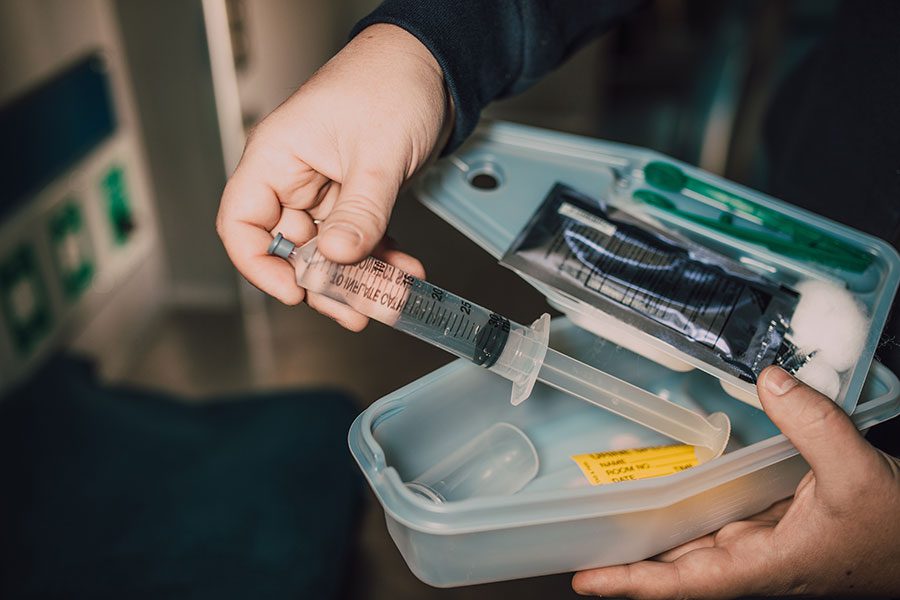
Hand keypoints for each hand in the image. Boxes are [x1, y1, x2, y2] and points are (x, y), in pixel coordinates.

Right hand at [216, 24, 450, 329]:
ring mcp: (325, 188)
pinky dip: (381, 257)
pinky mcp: (356, 194)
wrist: (432, 63)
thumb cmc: (391, 82)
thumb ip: (359, 212)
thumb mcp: (377, 155)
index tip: (295, 291)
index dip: (259, 264)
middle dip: (323, 283)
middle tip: (355, 310)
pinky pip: (360, 237)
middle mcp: (294, 176)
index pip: (241, 222)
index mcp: (277, 157)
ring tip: (388, 299)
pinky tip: (405, 271)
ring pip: (330, 249)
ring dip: (358, 278)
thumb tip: (336, 257)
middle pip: (290, 247)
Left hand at [573, 366, 899, 598]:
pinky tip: (668, 478)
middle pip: (675, 561)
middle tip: (579, 523)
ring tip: (609, 494)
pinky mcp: (772, 526)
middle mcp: (754, 560)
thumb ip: (814, 423)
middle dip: (627, 546)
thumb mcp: (860, 472)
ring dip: (652, 520)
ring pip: (693, 537)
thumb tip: (769, 379)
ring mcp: (761, 544)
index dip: (632, 583)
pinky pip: (718, 515)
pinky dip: (689, 499)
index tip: (584, 579)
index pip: (686, 583)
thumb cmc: (899, 531)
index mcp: (766, 565)